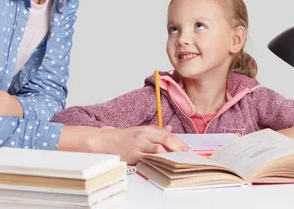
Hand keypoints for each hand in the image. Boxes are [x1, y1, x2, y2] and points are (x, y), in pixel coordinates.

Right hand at [60, 125, 190, 163]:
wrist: (104, 141)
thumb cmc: (122, 137)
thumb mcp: (140, 131)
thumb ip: (156, 131)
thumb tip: (170, 128)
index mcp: (148, 129)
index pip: (168, 135)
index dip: (180, 142)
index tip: (189, 150)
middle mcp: (144, 135)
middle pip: (167, 140)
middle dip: (180, 148)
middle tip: (188, 156)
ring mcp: (139, 145)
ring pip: (159, 149)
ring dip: (171, 155)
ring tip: (180, 161)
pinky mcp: (133, 154)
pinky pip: (148, 158)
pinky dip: (158, 161)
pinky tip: (165, 165)